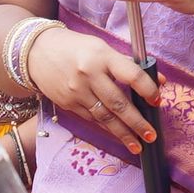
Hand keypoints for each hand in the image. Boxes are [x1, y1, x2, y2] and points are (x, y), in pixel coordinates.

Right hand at [26, 26, 161, 156]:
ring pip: (104, 117)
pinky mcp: (68, 104)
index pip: (131, 75)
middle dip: (137, 122)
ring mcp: (77, 92)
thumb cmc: (74, 47)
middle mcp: (89, 75)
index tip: (157, 101)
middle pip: (118, 103)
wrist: (36, 52)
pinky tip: (118, 135)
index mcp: (102, 56)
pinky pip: (91, 119)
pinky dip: (106, 128)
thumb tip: (157, 81)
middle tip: (151, 135)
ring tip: (137, 145)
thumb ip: (127, 64)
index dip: (147, 89)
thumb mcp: (101, 48)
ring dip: (123, 133)